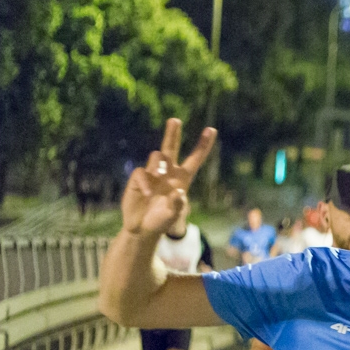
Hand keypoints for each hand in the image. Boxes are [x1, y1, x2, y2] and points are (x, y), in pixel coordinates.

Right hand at [120, 118, 215, 235]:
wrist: (142, 229)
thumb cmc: (162, 221)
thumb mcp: (173, 216)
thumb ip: (177, 205)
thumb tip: (178, 192)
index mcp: (182, 179)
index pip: (194, 159)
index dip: (203, 145)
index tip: (212, 129)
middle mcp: (167, 173)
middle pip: (170, 148)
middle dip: (172, 134)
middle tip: (175, 120)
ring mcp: (152, 174)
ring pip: (157, 157)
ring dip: (160, 164)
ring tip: (161, 174)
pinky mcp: (138, 179)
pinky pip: (141, 173)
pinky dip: (145, 182)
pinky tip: (148, 193)